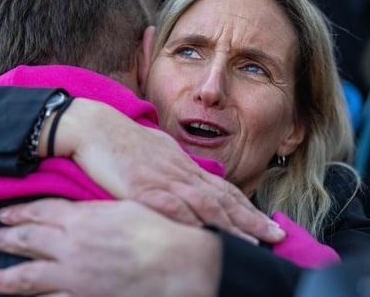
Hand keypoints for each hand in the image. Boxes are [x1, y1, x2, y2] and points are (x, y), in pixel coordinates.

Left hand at [0, 199, 220, 296]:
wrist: (177, 263)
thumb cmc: (158, 231)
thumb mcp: (123, 208)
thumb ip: (94, 211)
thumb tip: (74, 211)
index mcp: (82, 220)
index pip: (41, 212)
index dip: (19, 213)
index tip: (4, 214)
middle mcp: (71, 248)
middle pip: (28, 241)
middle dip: (4, 240)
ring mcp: (74, 278)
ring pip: (28, 277)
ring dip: (3, 278)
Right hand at [50, 98, 285, 243]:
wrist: (92, 126)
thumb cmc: (120, 139)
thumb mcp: (155, 152)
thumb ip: (173, 168)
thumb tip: (188, 179)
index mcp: (183, 165)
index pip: (223, 190)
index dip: (247, 208)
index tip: (266, 223)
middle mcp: (181, 173)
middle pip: (224, 200)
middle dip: (252, 220)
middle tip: (276, 236)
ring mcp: (165, 182)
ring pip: (208, 206)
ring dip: (234, 226)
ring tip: (255, 243)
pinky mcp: (146, 190)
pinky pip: (177, 210)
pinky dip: (197, 225)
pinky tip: (210, 238)